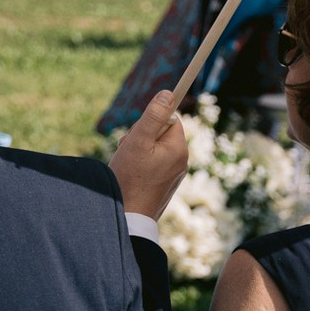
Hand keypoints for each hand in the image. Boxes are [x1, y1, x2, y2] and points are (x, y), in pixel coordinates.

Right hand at [110, 89, 187, 220]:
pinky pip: (153, 164)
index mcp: (178, 148)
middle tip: (129, 150)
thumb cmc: (131, 177)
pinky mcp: (165, 185)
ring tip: (127, 165)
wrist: (129, 216)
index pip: (169, 119)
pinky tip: (130, 175)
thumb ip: (153, 116)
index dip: (151, 121)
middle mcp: (181, 161)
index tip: (139, 131)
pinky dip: (140, 165)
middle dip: (142, 137)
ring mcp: (174, 174)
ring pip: (155, 149)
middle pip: (160, 133)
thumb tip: (168, 93)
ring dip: (138, 150)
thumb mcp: (138, 141)